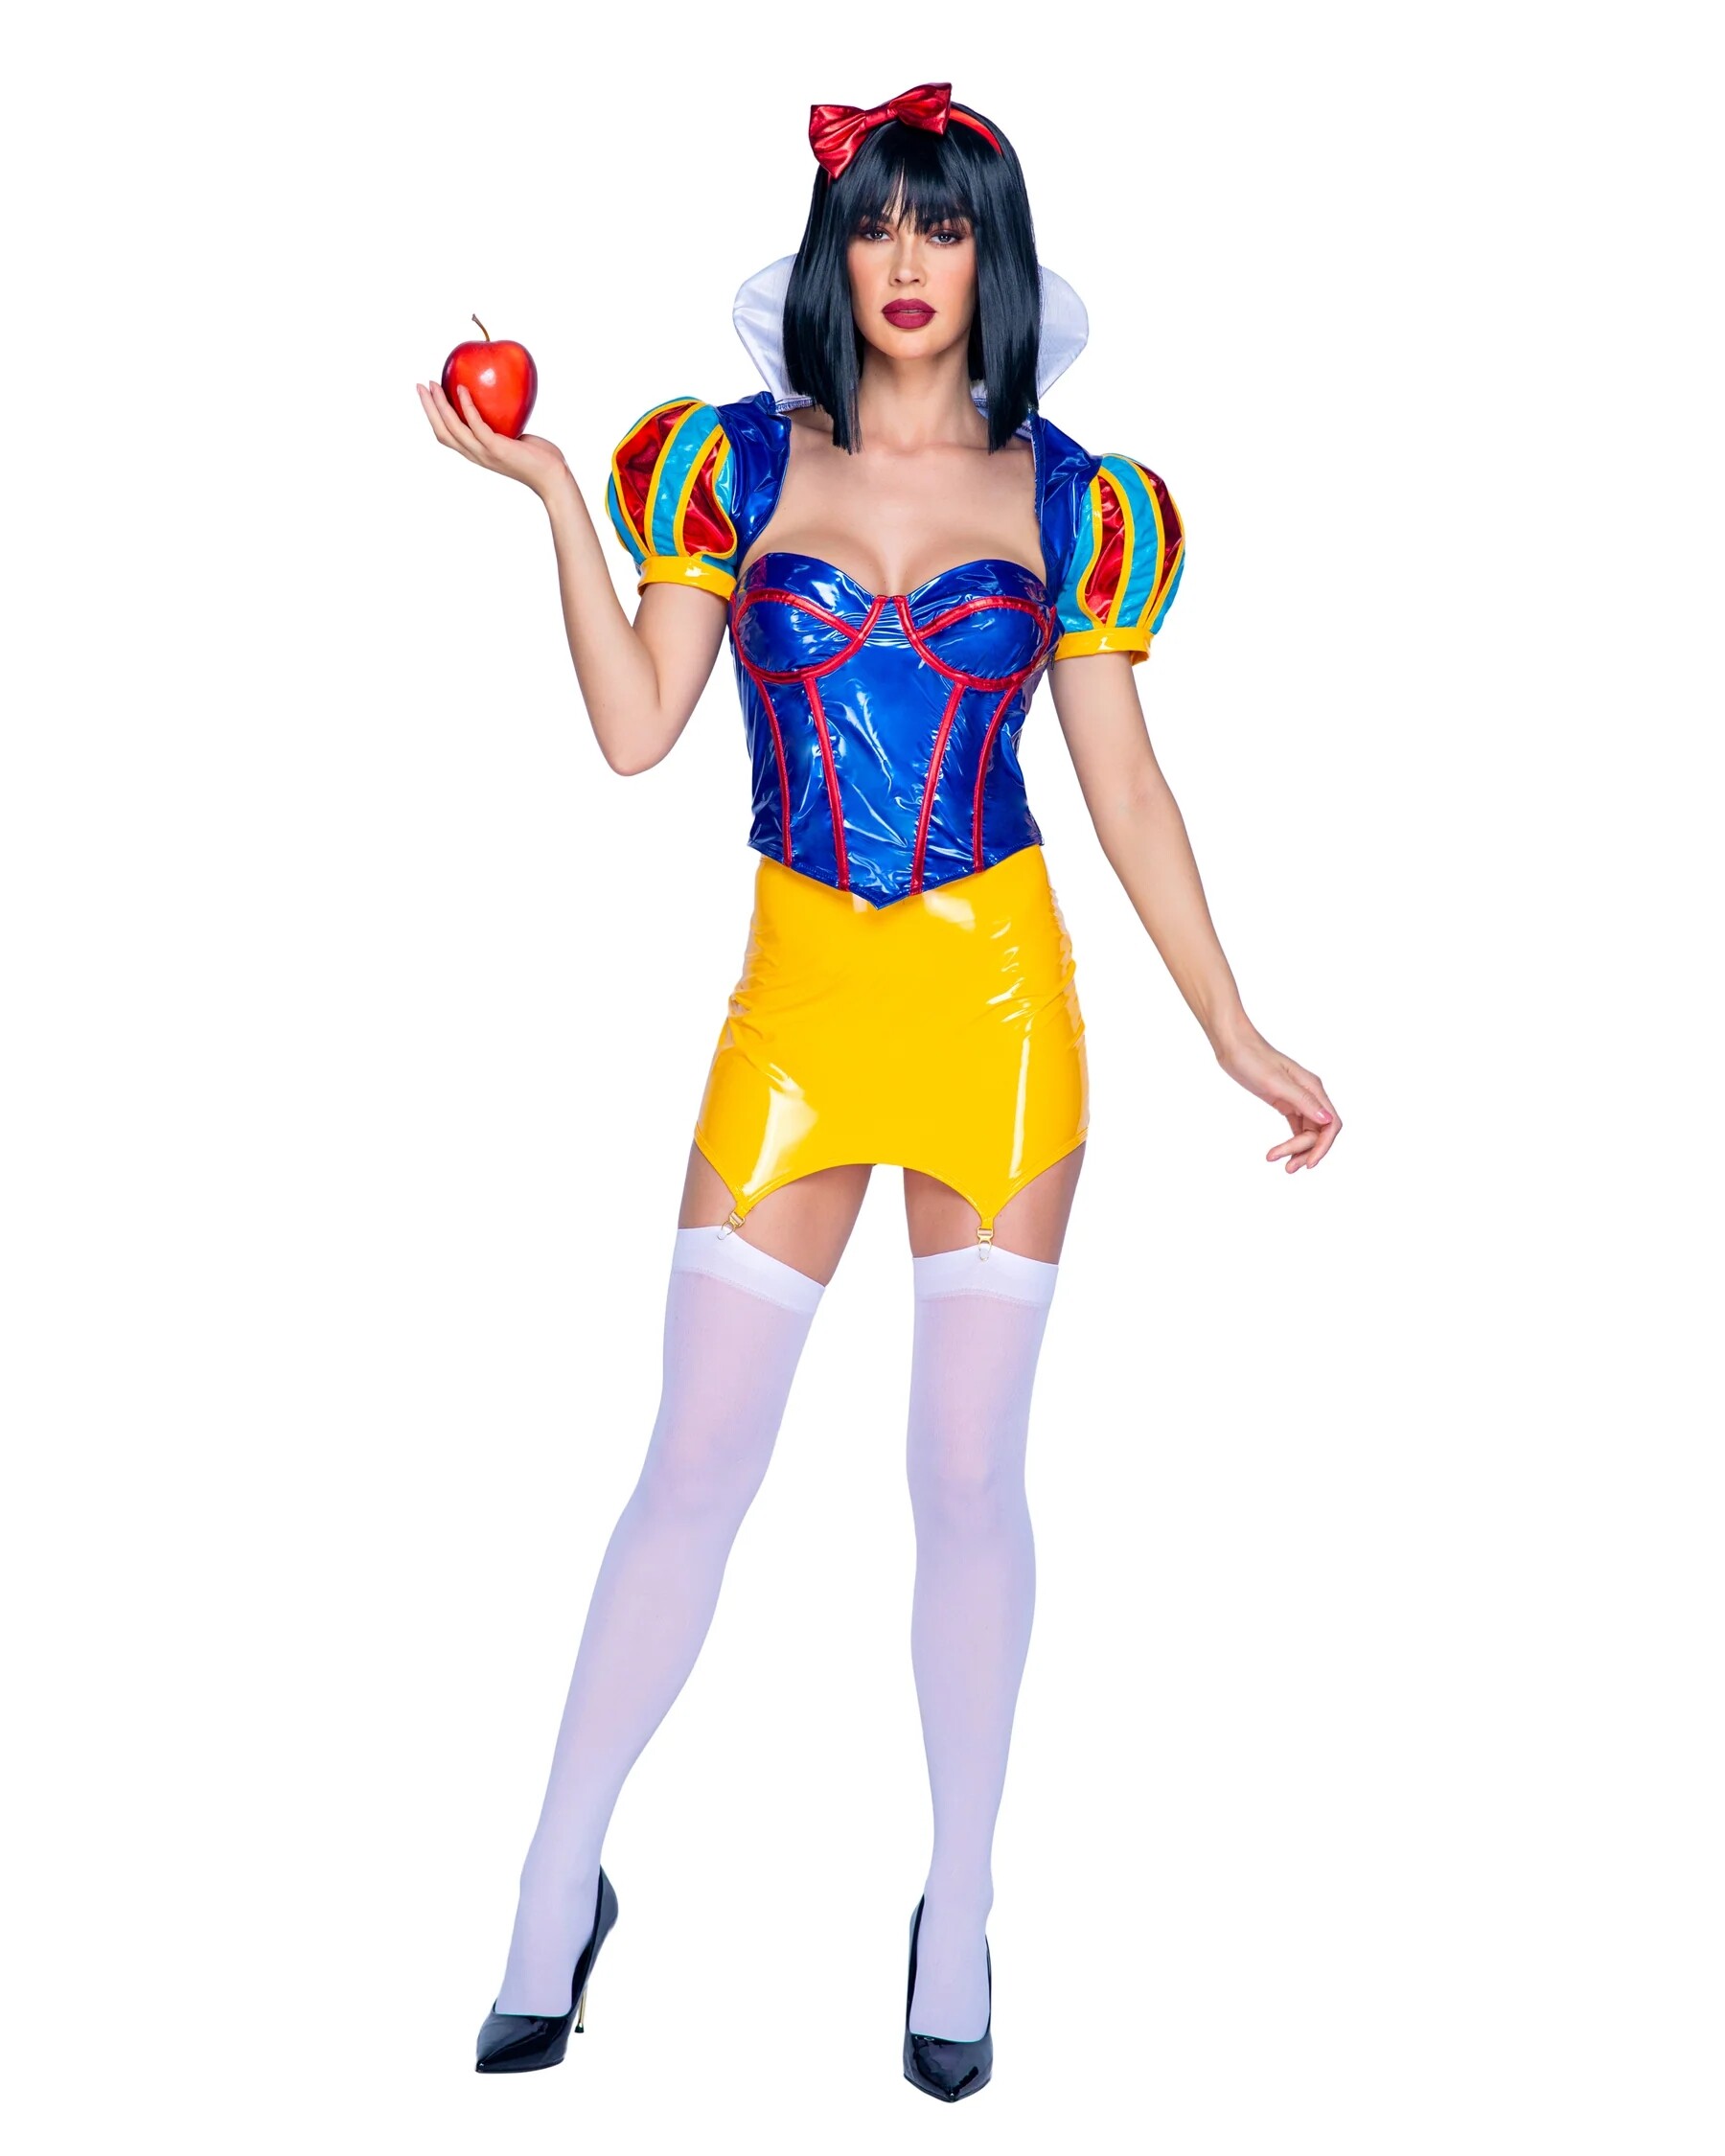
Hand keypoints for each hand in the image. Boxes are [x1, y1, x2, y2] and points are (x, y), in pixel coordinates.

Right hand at [416, 378, 570, 497]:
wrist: (553, 477)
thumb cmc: (538, 457)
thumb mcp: (513, 437)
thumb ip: (501, 425)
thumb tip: (498, 401)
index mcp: (476, 453)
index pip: (446, 435)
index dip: (433, 416)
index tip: (427, 394)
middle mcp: (476, 455)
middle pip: (443, 431)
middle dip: (429, 408)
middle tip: (421, 385)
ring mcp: (485, 453)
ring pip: (453, 428)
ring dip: (440, 405)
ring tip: (435, 384)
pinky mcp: (497, 449)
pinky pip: (476, 425)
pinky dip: (467, 406)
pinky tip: (462, 389)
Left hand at [1214, 1026, 1341, 1172]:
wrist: (1233, 1046)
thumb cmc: (1253, 1059)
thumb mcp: (1275, 1082)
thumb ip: (1302, 1101)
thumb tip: (1327, 1120)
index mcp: (1313, 1088)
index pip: (1331, 1124)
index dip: (1324, 1147)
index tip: (1310, 1164)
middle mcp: (1310, 1094)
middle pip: (1319, 1132)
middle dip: (1306, 1152)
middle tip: (1287, 1168)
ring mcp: (1297, 1099)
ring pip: (1307, 1132)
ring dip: (1297, 1150)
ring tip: (1279, 1163)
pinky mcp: (1284, 1102)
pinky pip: (1296, 1127)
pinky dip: (1290, 1141)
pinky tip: (1278, 1152)